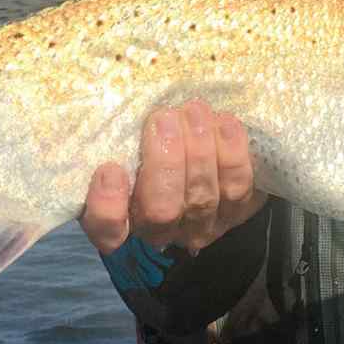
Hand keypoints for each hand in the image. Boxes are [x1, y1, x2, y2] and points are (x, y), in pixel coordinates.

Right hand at [79, 101, 267, 254]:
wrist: (200, 151)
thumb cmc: (151, 143)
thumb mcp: (127, 143)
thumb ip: (121, 140)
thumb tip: (116, 113)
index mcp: (122, 217)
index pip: (107, 231)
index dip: (107, 208)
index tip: (110, 170)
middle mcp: (160, 230)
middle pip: (161, 210)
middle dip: (165, 162)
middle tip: (164, 118)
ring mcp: (200, 225)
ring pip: (201, 197)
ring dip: (199, 151)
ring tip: (194, 112)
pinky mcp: (235, 211)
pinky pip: (236, 186)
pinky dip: (231, 152)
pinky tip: (223, 122)